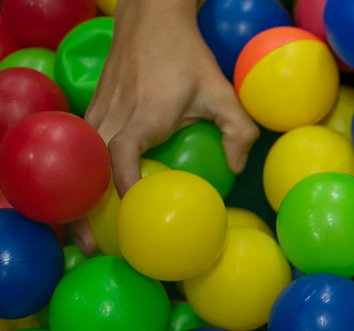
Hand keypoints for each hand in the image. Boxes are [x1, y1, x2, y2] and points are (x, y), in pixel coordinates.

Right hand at [74, 0, 257, 249]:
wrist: (150, 17)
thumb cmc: (187, 56)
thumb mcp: (222, 90)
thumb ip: (239, 130)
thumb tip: (238, 169)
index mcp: (143, 114)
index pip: (121, 154)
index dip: (123, 183)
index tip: (131, 210)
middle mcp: (113, 115)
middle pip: (88, 168)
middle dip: (85, 209)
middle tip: (90, 247)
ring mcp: (98, 112)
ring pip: (78, 161)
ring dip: (76, 197)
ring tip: (81, 235)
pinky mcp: (93, 110)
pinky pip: (81, 149)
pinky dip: (79, 176)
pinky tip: (87, 201)